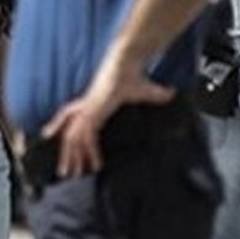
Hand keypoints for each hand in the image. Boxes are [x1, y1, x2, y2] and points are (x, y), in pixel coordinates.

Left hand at [41, 52, 174, 177]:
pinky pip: (88, 136)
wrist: (127, 63)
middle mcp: (87, 108)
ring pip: (73, 139)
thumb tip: (172, 94)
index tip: (83, 155)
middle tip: (66, 174)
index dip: (79, 140)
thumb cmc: (134, 75)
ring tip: (71, 175)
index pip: (78, 125)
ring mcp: (88, 110)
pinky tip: (93, 164)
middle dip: (67, 155)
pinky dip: (90, 151)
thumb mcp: (146, 90)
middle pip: (69, 135)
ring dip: (72, 158)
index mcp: (94, 104)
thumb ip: (157, 95)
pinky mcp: (93, 111)